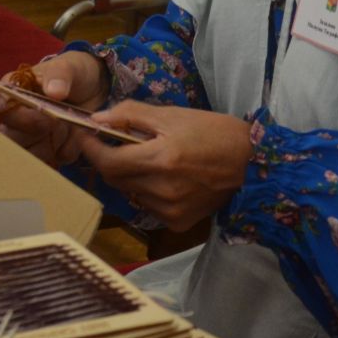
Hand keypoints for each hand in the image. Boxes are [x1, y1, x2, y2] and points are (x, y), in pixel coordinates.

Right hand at [0, 50, 104, 166]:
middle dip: (42, 135)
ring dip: (56, 142)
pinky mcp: (48, 150)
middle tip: (62, 122)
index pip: (6, 112)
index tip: (47, 119)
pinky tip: (76, 134)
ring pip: (32, 154)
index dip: (24, 120)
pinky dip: (70, 148)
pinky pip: (56, 158)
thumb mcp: (69, 67)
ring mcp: (29, 137)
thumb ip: (60, 75)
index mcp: (11, 93)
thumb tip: (54, 92)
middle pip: (14, 139)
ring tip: (70, 125)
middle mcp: (14, 118)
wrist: (95, 87)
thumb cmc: (74, 72)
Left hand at [78, 101, 254, 231]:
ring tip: (147, 158)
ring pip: (129, 192)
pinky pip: (147, 205)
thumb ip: (131, 115)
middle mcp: (163, 190)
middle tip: (113, 142)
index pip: (108, 161)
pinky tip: (164, 177)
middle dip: (108, 159)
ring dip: (128, 174)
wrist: (252, 164)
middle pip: (115, 178)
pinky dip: (145, 190)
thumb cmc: (213, 132)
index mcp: (161, 159)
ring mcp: (170, 210)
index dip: (91, 148)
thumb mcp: (172, 115)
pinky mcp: (177, 221)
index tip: (85, 135)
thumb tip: (97, 118)